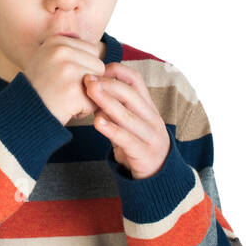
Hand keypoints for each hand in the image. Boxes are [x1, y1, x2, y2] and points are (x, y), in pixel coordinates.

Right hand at [24, 36, 105, 123]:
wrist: (21, 114)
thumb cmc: (39, 89)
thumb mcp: (47, 60)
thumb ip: (69, 51)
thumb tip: (92, 44)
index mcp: (56, 41)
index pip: (92, 50)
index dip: (83, 68)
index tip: (62, 76)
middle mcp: (61, 51)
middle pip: (99, 65)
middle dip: (88, 82)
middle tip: (64, 90)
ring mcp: (67, 70)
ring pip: (100, 83)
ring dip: (87, 96)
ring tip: (64, 98)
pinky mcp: (72, 91)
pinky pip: (95, 101)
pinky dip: (84, 110)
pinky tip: (65, 109)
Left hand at [85, 62, 170, 179]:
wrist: (158, 175)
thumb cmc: (137, 144)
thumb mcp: (128, 123)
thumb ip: (113, 108)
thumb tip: (90, 88)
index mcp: (148, 107)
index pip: (136, 81)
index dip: (117, 71)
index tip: (97, 70)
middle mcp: (152, 118)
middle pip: (132, 95)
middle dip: (108, 85)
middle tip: (87, 80)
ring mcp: (151, 136)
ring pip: (128, 116)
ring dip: (107, 102)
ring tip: (90, 92)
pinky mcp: (145, 154)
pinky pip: (127, 139)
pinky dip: (112, 129)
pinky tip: (98, 123)